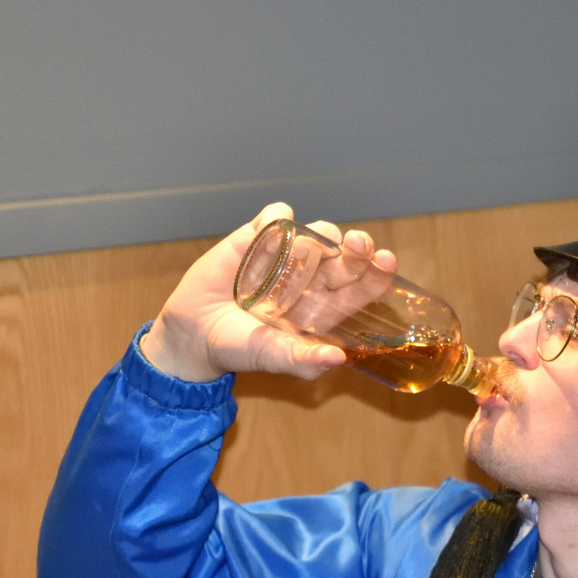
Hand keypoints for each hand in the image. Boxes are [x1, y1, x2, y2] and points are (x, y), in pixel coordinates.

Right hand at [139, 204, 397, 381]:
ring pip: (321, 230)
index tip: (384, 260)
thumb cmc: (239, 348)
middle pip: (349, 255)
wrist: (193, 331)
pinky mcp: (257, 237)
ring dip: (316, 236)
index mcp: (326, 307)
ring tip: (290, 257)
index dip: (378, 273)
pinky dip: (277, 219)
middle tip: (357, 244)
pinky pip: (278, 216)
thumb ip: (302, 361)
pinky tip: (267, 233)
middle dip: (358, 248)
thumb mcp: (270, 357)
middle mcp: (314, 278)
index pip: (364, 286)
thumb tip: (337, 359)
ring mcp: (288, 255)